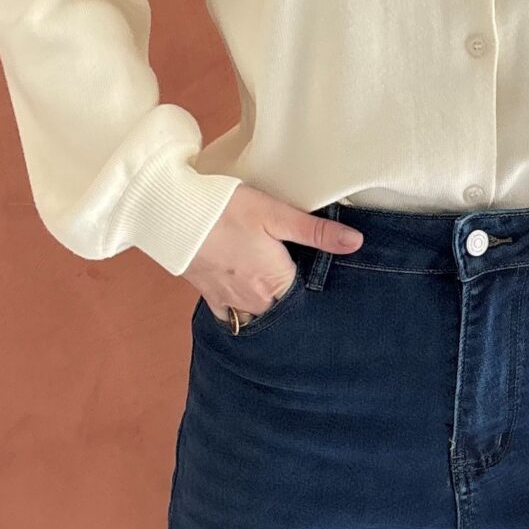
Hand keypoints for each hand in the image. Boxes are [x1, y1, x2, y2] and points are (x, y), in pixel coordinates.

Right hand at [185, 184, 363, 323]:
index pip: (307, 300)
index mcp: (276, 284)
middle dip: (292, 304)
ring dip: (268, 312)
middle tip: (300, 286)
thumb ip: (316, 232)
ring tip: (275, 294)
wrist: (173, 214)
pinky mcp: (210, 296)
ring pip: (258, 318)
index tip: (320, 281)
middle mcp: (254, 302)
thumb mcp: (276, 214)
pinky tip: (247, 304)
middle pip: (283, 312)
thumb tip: (355, 242)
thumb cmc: (226, 210)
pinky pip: (230, 318)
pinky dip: (241, 315)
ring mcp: (230, 302)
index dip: (315, 292)